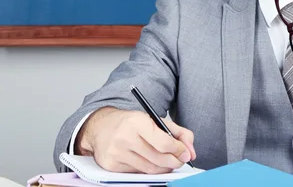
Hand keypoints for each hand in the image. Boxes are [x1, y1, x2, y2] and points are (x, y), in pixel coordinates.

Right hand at [75, 107, 196, 173]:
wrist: (101, 127)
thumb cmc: (132, 123)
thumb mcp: (155, 120)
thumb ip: (179, 133)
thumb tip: (191, 152)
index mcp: (137, 122)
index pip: (163, 142)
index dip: (178, 150)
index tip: (186, 153)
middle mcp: (124, 138)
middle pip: (158, 158)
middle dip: (174, 161)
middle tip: (180, 160)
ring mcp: (116, 153)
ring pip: (149, 168)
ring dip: (164, 167)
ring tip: (169, 161)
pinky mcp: (111, 165)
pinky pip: (138, 173)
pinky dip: (149, 170)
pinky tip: (152, 162)